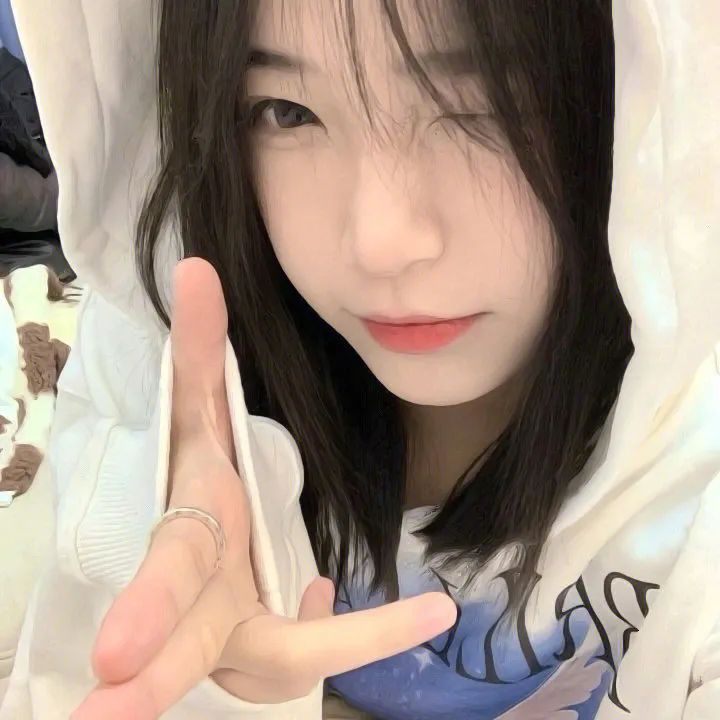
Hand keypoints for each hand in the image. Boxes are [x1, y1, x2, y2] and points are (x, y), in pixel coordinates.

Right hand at [71, 257, 457, 719]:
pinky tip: (359, 594)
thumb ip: (201, 349)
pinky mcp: (264, 648)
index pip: (163, 574)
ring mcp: (234, 632)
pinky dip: (349, 626)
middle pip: (188, 648)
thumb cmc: (201, 481)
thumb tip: (197, 267)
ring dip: (345, 643)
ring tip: (428, 612)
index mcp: (184, 539)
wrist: (206, 540)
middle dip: (156, 686)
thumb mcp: (202, 414)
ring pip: (278, 659)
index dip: (142, 616)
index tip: (113, 663)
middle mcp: (203, 599)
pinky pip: (308, 644)